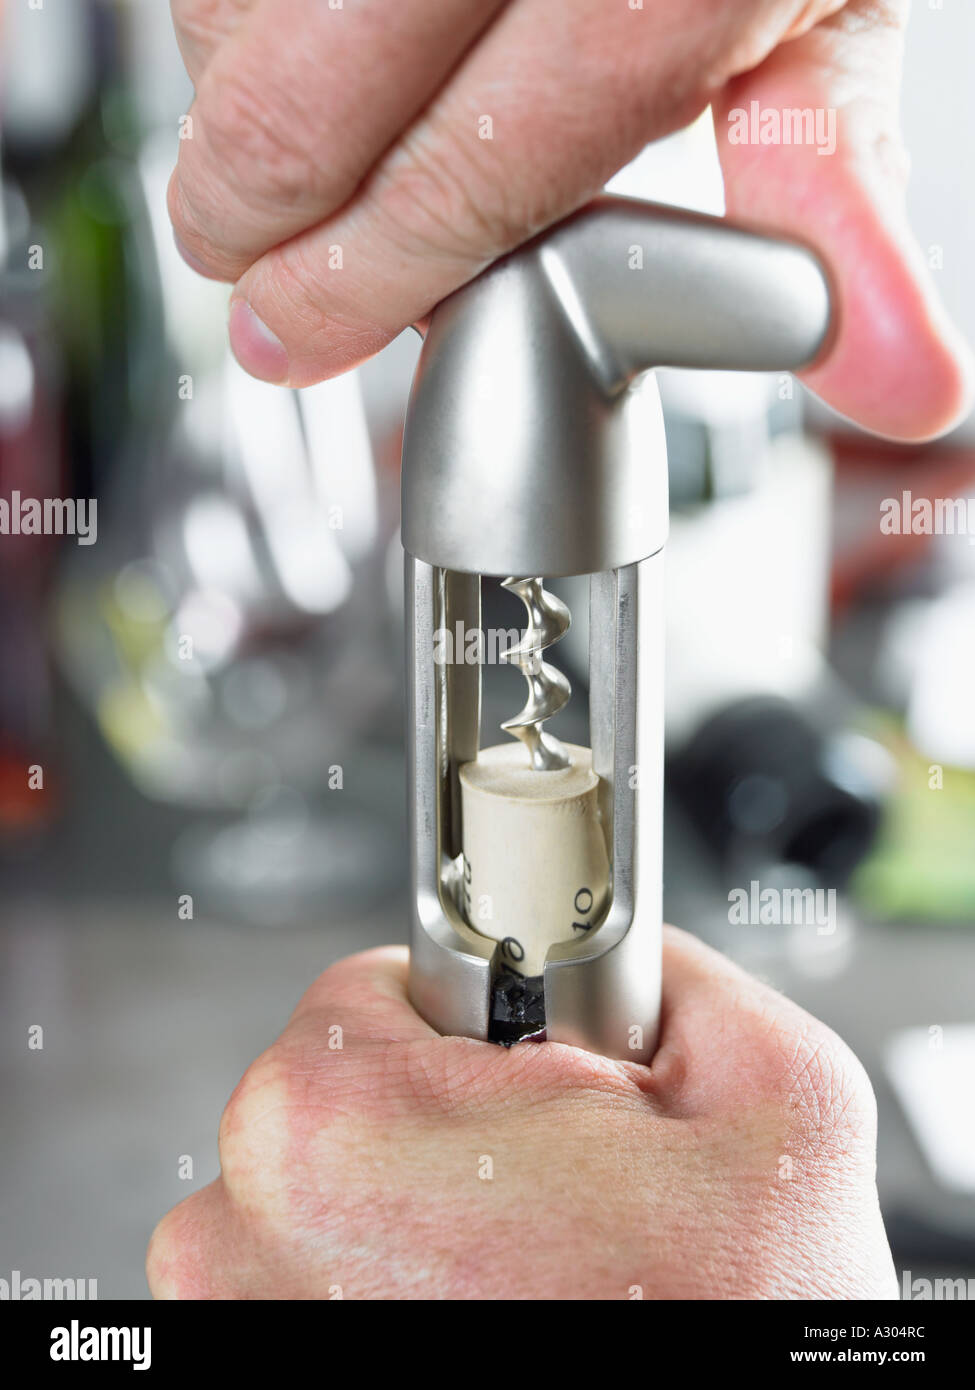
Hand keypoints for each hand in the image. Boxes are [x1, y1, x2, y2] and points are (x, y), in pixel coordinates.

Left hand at [146, 928, 896, 1298]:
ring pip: (337, 1204)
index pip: (383, 985)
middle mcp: (242, 1227)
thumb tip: (625, 956)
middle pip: (352, 1095)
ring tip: (531, 1278)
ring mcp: (244, 1321)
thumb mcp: (783, 1099)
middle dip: (459, 1127)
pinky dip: (400, 1295)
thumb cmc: (733, 1331)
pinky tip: (495, 1316)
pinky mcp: (258, 1366)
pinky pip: (324, 1287)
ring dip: (423, 1225)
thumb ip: (671, 973)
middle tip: (559, 1198)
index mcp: (334, 1117)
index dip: (492, 1029)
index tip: (536, 1084)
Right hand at [168, 0, 970, 440]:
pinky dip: (220, 20)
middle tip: (260, 278)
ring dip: (226, 116)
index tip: (296, 338)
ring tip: (289, 154)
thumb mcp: (822, 17)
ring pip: (225, 19)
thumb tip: (903, 386)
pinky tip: (280, 43)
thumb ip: (825, 197)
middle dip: (251, 226)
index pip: (472, 171)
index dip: (365, 282)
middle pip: (302, 105)